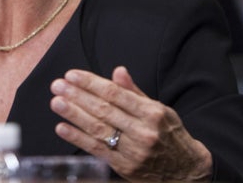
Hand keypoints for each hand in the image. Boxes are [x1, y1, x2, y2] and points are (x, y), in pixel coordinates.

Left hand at [50, 66, 211, 181]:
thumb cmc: (170, 136)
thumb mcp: (160, 110)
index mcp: (152, 112)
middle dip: (77, 96)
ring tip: (57, 102)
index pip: (115, 94)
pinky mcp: (125, 167)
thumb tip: (118, 71)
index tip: (73, 75)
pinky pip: (97, 150)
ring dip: (74, 115)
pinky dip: (78, 138)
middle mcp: (143, 131)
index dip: (92, 83)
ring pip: (98, 129)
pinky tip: (63, 128)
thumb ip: (135, 92)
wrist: (186, 171)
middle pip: (104, 110)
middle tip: (58, 86)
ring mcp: (133, 150)